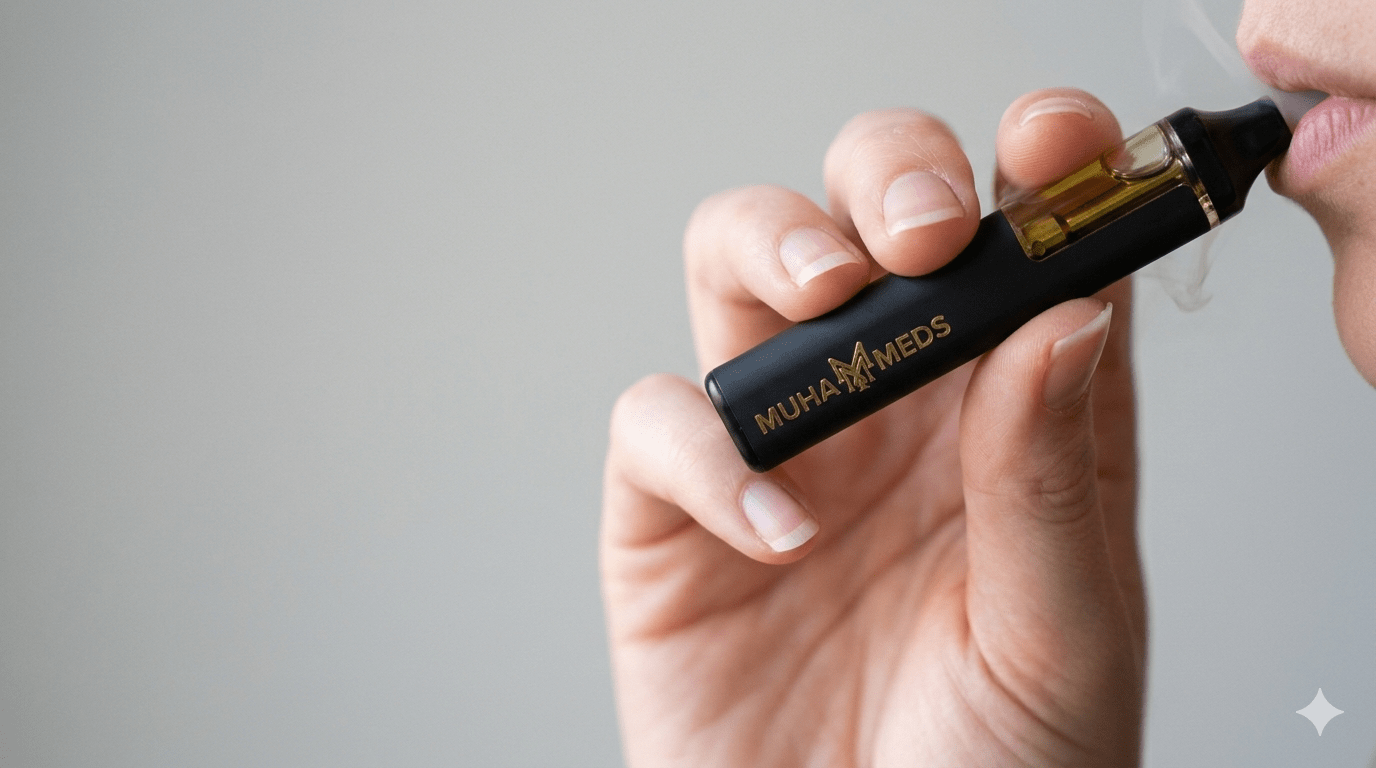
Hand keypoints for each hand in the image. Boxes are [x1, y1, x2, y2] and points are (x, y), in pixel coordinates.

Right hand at [601, 89, 1145, 766]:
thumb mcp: (1063, 637)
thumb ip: (1053, 476)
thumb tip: (1064, 312)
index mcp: (1005, 421)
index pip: (1022, 251)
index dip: (1038, 171)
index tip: (1052, 145)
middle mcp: (888, 415)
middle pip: (866, 220)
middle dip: (887, 181)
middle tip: (923, 230)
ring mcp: (776, 454)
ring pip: (736, 271)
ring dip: (773, 245)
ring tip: (826, 294)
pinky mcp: (671, 517)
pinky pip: (656, 426)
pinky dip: (698, 451)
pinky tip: (770, 528)